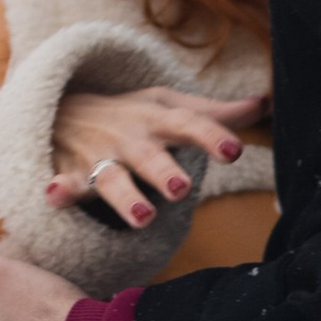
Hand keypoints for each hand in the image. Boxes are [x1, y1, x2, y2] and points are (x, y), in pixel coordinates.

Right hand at [45, 83, 266, 229]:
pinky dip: (58, 190)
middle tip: (182, 189)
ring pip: (111, 179)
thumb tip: (266, 103)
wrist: (61, 109)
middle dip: (164, 172)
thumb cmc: (129, 115)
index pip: (188, 125)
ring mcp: (98, 157)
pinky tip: (54, 194)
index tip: (234, 151)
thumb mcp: (169, 106)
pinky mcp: (70, 175)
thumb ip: (215, 113)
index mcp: (157, 120)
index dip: (211, 136)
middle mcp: (130, 139)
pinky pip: (63, 185)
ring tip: (144, 217)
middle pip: (149, 157)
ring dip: (125, 197)